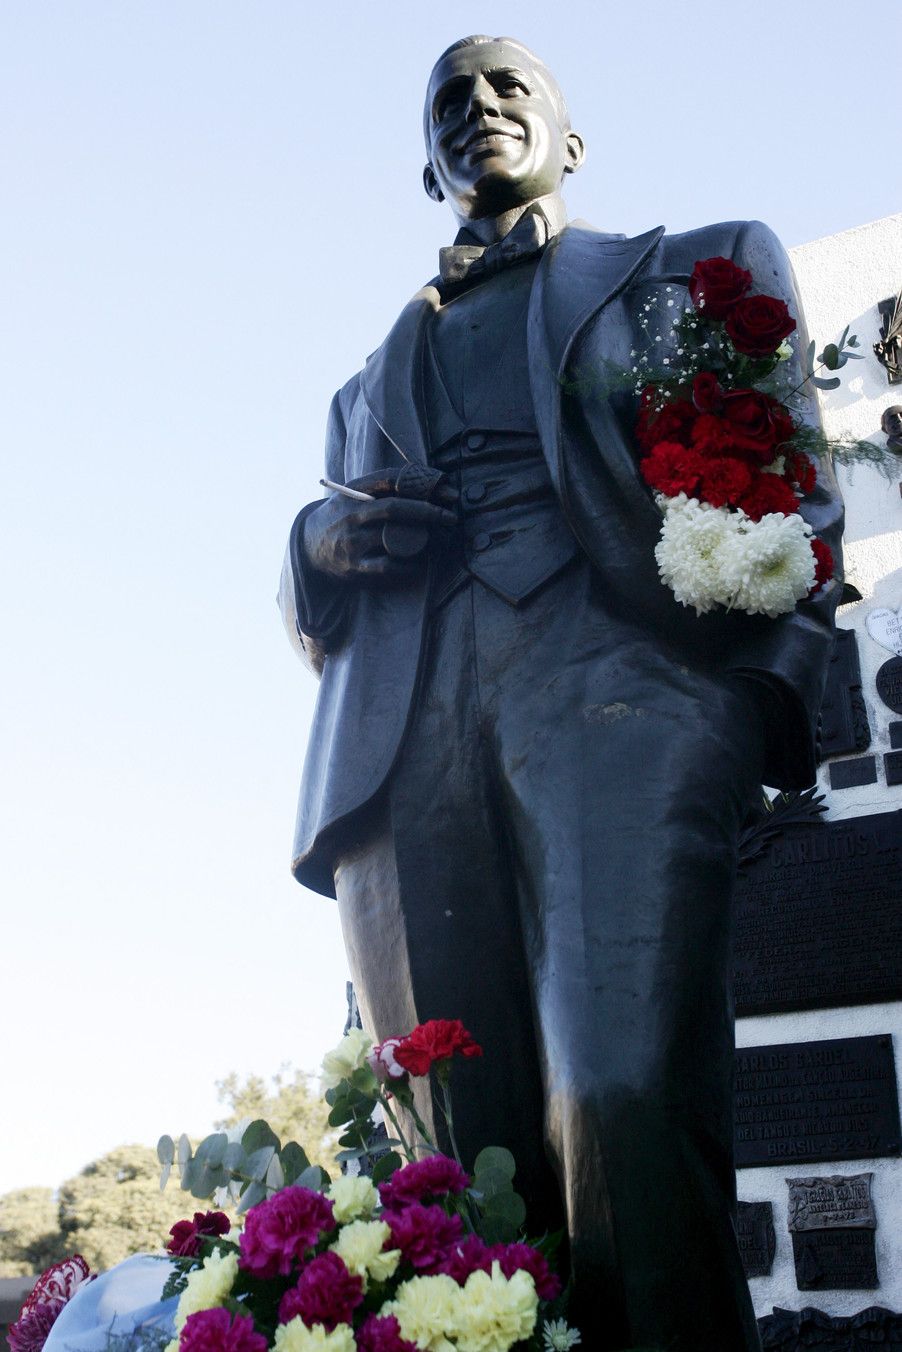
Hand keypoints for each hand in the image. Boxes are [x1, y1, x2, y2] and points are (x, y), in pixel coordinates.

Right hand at [303, 470, 457, 580]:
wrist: (308, 547)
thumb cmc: (342, 517)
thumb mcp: (353, 496)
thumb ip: (382, 488)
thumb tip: (428, 483)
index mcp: (353, 492)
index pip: (389, 479)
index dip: (420, 482)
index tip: (446, 490)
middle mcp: (351, 515)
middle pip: (394, 508)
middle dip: (428, 511)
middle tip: (451, 517)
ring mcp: (352, 541)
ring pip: (393, 537)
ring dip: (421, 539)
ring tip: (439, 539)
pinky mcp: (354, 567)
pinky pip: (387, 566)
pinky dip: (408, 565)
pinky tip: (420, 563)